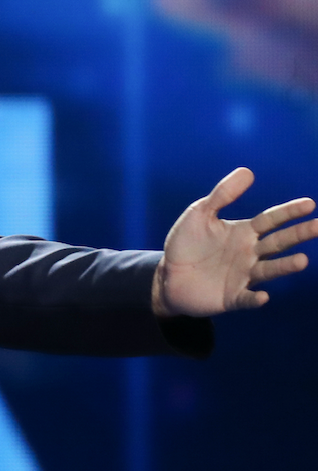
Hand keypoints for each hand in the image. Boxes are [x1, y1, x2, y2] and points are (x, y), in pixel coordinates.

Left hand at [153, 168, 316, 317]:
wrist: (166, 276)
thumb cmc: (186, 244)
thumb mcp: (199, 214)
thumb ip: (222, 195)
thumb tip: (247, 171)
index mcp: (244, 232)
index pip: (271, 220)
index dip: (289, 212)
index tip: (310, 204)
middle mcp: (249, 253)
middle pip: (278, 242)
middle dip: (298, 235)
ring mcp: (242, 276)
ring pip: (268, 270)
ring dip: (284, 266)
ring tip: (302, 261)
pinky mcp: (231, 297)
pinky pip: (246, 298)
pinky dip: (255, 299)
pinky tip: (264, 296)